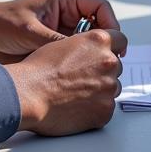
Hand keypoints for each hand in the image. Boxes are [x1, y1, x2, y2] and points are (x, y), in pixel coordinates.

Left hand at [0, 0, 120, 60]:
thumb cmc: (3, 22)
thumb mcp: (31, 31)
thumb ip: (55, 42)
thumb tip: (80, 57)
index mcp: (65, 2)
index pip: (99, 8)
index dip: (110, 23)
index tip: (112, 41)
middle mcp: (68, 17)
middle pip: (99, 28)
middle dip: (105, 44)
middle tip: (107, 62)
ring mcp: (63, 34)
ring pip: (89, 46)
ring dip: (93, 58)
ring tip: (93, 72)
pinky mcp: (57, 51)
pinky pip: (76, 58)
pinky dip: (81, 67)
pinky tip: (80, 79)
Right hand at [7, 27, 126, 135]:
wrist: (30, 94)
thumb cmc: (39, 69)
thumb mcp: (64, 44)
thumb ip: (86, 47)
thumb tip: (92, 54)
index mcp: (99, 41)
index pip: (120, 40)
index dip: (112, 47)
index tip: (105, 54)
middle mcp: (109, 62)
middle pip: (116, 66)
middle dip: (103, 71)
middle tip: (82, 78)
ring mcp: (109, 88)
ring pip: (112, 87)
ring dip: (100, 90)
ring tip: (76, 93)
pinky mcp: (105, 111)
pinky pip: (106, 108)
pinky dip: (95, 109)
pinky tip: (76, 106)